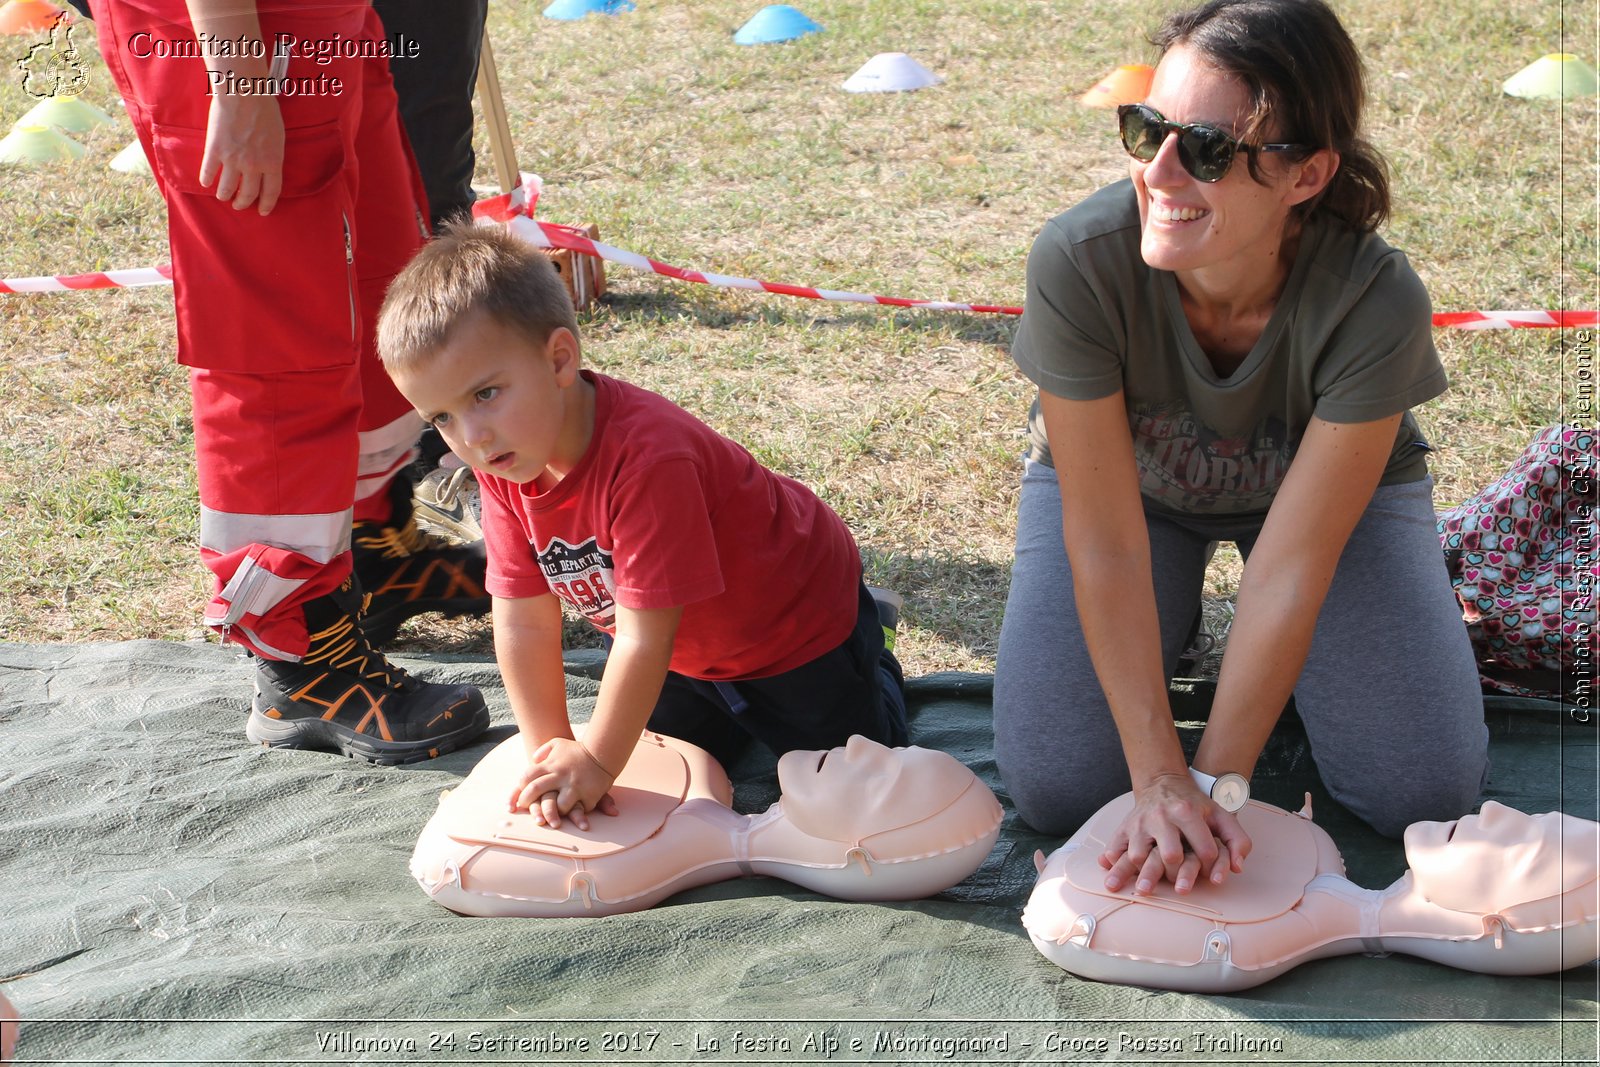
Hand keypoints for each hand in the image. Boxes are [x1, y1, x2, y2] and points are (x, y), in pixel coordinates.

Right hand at [199, 91, 283, 213]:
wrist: (243, 93)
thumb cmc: (265, 110)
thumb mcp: (278, 136)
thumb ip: (272, 154)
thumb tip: (268, 166)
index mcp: (272, 162)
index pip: (271, 192)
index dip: (267, 204)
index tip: (263, 211)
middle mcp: (253, 166)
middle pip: (248, 194)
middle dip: (244, 203)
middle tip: (240, 205)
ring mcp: (233, 160)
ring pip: (226, 188)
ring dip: (224, 195)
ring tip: (223, 196)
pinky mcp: (214, 150)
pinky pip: (208, 172)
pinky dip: (206, 179)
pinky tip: (206, 182)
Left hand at [506, 736, 618, 830]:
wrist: (604, 751)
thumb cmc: (579, 750)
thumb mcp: (558, 744)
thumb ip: (544, 751)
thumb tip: (533, 759)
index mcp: (551, 765)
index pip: (527, 777)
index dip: (520, 788)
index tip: (520, 796)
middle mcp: (560, 775)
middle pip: (536, 790)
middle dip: (527, 801)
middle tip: (524, 809)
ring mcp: (574, 786)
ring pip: (557, 806)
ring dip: (554, 812)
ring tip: (553, 816)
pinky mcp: (588, 795)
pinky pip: (580, 808)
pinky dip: (578, 812)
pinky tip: (576, 813)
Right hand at [1097, 772, 1250, 894]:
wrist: (1163, 783)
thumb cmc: (1195, 804)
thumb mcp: (1221, 815)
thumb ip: (1238, 840)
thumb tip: (1237, 869)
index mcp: (1187, 811)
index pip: (1204, 849)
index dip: (1211, 866)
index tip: (1209, 871)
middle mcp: (1161, 816)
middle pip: (1169, 856)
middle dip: (1178, 874)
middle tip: (1181, 883)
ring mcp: (1139, 822)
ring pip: (1138, 856)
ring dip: (1143, 875)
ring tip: (1146, 889)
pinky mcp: (1124, 827)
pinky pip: (1115, 847)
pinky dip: (1113, 862)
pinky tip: (1111, 874)